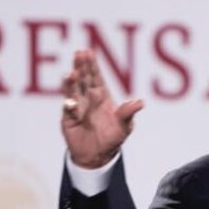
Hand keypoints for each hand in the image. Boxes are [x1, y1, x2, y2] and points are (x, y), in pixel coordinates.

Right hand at [61, 49, 144, 167]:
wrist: (98, 156)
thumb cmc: (112, 138)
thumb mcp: (125, 126)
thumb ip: (128, 113)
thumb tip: (140, 102)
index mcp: (101, 96)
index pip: (96, 77)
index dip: (92, 65)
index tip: (87, 52)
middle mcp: (87, 99)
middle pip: (83, 79)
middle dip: (80, 66)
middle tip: (78, 54)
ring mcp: (77, 107)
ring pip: (72, 91)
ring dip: (71, 82)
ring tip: (71, 74)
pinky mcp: (68, 119)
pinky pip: (68, 111)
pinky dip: (70, 107)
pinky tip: (71, 104)